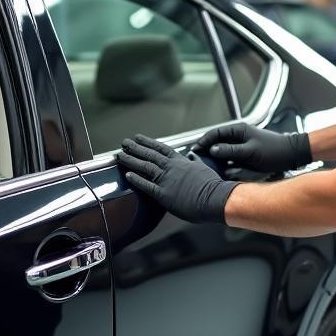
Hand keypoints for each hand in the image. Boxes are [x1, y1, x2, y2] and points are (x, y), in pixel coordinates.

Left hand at [119, 134, 237, 223]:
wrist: (215, 198)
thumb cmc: (211, 185)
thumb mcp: (204, 168)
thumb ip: (195, 161)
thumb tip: (192, 155)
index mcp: (181, 162)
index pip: (161, 148)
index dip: (148, 142)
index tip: (138, 138)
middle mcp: (171, 168)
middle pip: (149, 154)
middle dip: (135, 148)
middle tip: (124, 143)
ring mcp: (166, 180)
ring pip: (145, 166)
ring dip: (131, 160)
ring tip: (120, 155)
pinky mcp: (164, 194)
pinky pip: (146, 185)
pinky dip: (136, 179)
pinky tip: (127, 175)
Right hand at [193, 123, 310, 173]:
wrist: (292, 155)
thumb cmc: (274, 151)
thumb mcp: (250, 152)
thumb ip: (230, 151)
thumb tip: (212, 150)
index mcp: (238, 130)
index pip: (214, 133)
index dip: (203, 142)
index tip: (195, 150)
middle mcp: (238, 136)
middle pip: (217, 142)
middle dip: (207, 151)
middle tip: (197, 160)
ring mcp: (242, 145)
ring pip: (223, 151)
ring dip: (215, 159)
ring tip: (206, 167)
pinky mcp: (245, 154)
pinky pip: (230, 158)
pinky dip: (224, 164)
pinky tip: (220, 172)